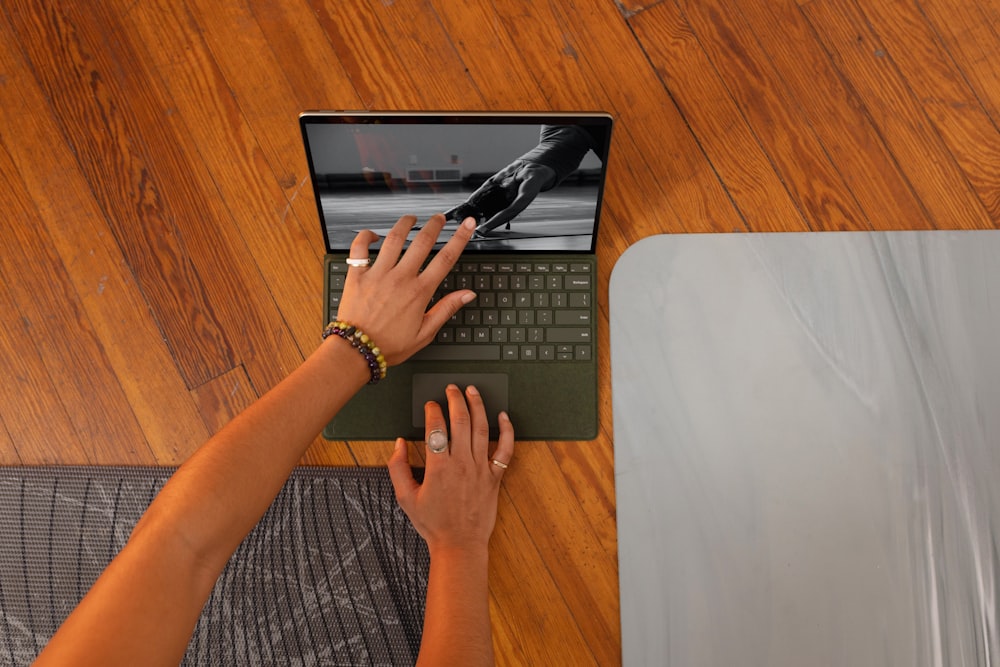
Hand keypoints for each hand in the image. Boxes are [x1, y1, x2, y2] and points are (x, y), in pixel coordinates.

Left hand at [336, 214, 475, 364]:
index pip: (445, 258)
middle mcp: (400, 278)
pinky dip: (366, 236)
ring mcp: (378, 274)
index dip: (460, 238)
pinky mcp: (358, 275)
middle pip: (422, 242)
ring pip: (394, 239)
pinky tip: (373, 234)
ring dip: (405, 224)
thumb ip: (446, 309)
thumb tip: (466, 295)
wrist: (357, 350)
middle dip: (434, 225)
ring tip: (411, 218)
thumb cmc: (388, 345)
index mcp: (419, 292)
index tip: (466, 225)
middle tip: (440, 218)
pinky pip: (360, 248)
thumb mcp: (425, 333)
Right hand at [388, 384, 514, 553]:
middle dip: (455, 399)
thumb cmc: (433, 524)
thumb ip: (398, 468)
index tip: (430, 405)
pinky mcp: (494, 477)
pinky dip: (506, 430)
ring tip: (472, 391)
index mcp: (439, 467)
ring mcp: (481, 468)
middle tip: (451, 389)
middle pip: (460, 421)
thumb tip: (398, 445)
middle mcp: (462, 463)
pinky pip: (505, 449)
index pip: (436, 428)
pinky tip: (503, 416)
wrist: (459, 544)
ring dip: (477, 406)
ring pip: (482, 428)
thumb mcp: (405, 497)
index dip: (433, 411)